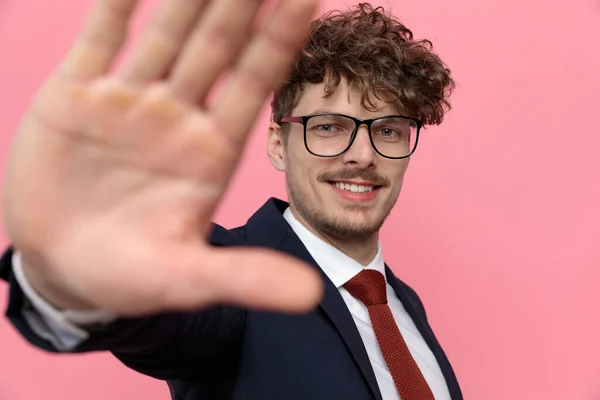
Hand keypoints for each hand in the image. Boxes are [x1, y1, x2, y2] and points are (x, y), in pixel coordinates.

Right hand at [2, 0, 321, 315]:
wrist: (64, 269)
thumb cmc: (130, 276)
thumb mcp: (186, 280)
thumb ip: (244, 278)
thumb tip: (311, 295)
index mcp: (211, 152)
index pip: (255, 83)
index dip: (281, 38)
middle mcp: (177, 116)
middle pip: (218, 43)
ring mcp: (128, 100)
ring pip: (167, 30)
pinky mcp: (76, 95)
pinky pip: (101, 34)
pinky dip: (117, 1)